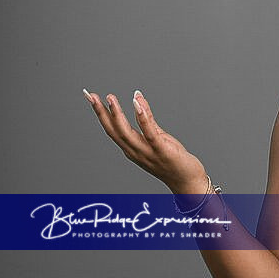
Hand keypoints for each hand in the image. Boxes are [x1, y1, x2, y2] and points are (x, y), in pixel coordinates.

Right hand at [82, 88, 207, 195]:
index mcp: (132, 148)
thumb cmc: (172, 160)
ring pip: (127, 133)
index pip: (112, 129)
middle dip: (101, 113)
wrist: (187, 182)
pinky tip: (137, 106)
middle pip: (114, 131)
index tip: (91, 97)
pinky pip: (150, 134)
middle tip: (92, 95)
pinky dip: (142, 120)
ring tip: (110, 98)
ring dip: (117, 114)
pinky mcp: (162, 151)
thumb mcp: (157, 135)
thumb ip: (147, 118)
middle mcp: (136, 152)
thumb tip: (137, 97)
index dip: (100, 113)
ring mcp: (148, 153)